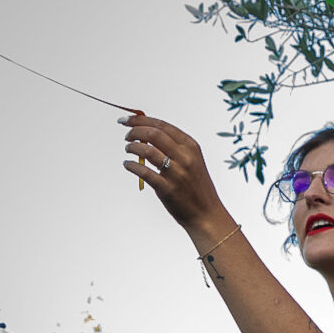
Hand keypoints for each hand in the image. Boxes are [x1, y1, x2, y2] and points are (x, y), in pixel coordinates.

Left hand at [123, 113, 224, 230]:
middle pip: (153, 134)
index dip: (141, 120)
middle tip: (127, 136)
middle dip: (135, 131)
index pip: (162, 126)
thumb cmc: (196, 186)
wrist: (207, 213)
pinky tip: (128, 164)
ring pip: (147, 151)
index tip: (126, 120)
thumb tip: (147, 132)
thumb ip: (174, 146)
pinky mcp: (167, 188)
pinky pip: (143, 172)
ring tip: (128, 149)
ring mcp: (177, 173)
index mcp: (191, 147)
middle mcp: (185, 157)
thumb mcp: (192, 160)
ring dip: (132, 147)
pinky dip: (131, 165)